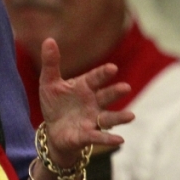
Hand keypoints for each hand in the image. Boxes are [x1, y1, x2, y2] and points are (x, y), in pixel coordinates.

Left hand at [38, 38, 134, 165]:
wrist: (53, 130)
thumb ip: (51, 63)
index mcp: (84, 87)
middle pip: (106, 96)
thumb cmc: (55, 103)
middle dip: (115, 92)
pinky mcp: (87, 135)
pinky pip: (99, 136)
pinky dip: (108, 138)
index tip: (112, 68)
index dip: (103, 74)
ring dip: (119, 117)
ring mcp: (92, 119)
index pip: (95, 78)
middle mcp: (93, 102)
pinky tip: (119, 140)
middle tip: (125, 87)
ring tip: (131, 116)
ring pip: (108, 117)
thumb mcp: (49, 82)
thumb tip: (48, 39)